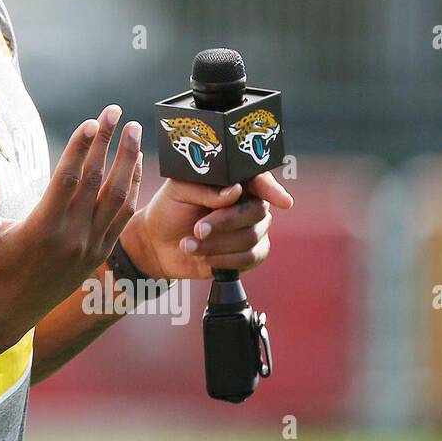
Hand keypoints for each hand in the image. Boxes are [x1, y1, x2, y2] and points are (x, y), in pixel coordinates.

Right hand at [0, 105, 142, 336]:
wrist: (8, 311)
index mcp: (42, 227)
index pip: (68, 178)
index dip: (81, 147)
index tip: (91, 121)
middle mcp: (71, 236)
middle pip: (96, 180)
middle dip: (109, 142)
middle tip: (115, 111)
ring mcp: (89, 247)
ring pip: (117, 197)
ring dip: (129, 162)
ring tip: (134, 132)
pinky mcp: (99, 255)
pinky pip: (122, 217)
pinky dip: (132, 189)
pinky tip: (135, 166)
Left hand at [120, 171, 293, 280]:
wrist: (157, 243)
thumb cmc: (169, 210)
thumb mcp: (177, 191)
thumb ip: (204, 188)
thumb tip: (235, 192)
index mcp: (234, 181)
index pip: (261, 180)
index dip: (273, 190)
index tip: (283, 201)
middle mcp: (248, 203)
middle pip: (257, 211)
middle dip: (225, 222)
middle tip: (198, 228)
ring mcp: (252, 229)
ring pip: (250, 237)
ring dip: (216, 244)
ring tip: (189, 244)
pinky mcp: (249, 254)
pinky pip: (249, 258)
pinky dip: (223, 259)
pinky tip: (202, 257)